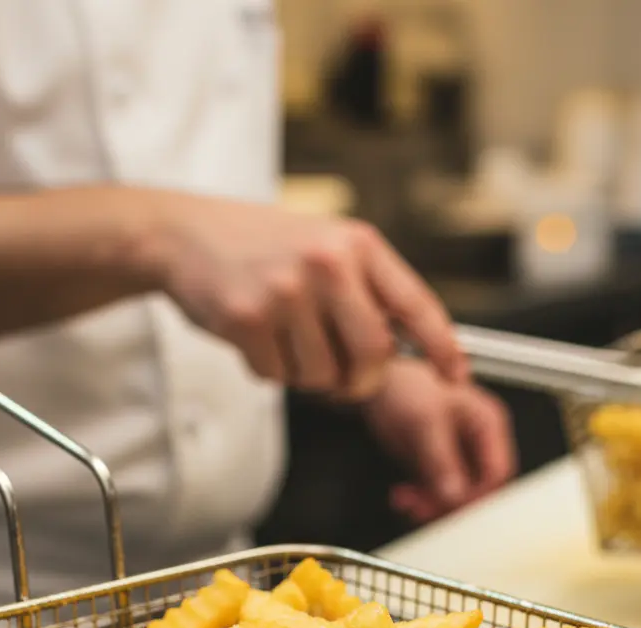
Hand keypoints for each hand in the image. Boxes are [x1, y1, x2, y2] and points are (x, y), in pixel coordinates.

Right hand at [144, 192, 466, 396]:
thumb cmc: (262, 245)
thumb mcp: (328, 246)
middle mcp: (327, 263)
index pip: (416, 304)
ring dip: (308, 375)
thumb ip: (368, 289)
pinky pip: (278, 377)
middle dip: (362, 381)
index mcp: (357, 244)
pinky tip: (257, 336)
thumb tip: (411, 348)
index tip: (456, 374)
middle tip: (344, 379)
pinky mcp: (248, 319)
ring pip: (323, 376)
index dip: (443, 347)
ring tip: (286, 338)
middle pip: (374, 355)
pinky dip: (270, 371)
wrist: (185, 233)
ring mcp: (286, 291)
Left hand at [361, 359, 515, 522]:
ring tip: (408, 502)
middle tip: (425, 509)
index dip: (479, 494)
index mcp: (488, 424)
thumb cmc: (404, 386)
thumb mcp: (424, 420)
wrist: (374, 384)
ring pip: (456, 496)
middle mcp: (477, 442)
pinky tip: (402, 497)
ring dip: (431, 505)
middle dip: (451, 503)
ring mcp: (457, 456)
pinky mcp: (437, 466)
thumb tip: (455, 493)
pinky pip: (436, 493)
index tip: (453, 505)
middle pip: (479, 488)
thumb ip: (441, 458)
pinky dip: (419, 500)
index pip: (498, 472)